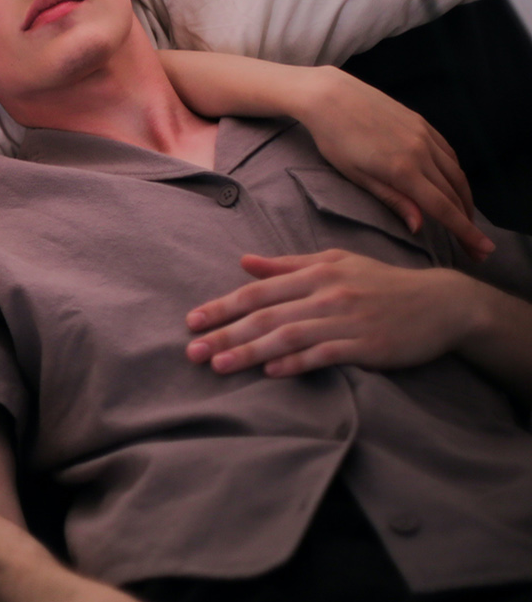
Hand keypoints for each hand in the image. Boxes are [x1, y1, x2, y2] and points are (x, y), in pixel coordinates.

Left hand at [185, 250, 485, 376]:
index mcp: (316, 273)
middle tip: (192, 351)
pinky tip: (271, 372)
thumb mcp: (336, 262)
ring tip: (219, 365)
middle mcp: (327, 294)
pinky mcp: (368, 345)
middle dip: (226, 333)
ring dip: (251, 352)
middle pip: (267, 316)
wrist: (442, 302)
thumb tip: (244, 262)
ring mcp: (347, 320)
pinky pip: (326, 354)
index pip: (258, 291)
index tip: (192, 321)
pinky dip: (297, 362)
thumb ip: (288, 266)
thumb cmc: (381, 282)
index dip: (223, 306)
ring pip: (289, 336)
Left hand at [295, 68, 490, 259]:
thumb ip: (392, 200)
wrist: (330, 96)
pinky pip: (449, 154)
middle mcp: (421, 152)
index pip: (443, 208)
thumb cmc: (334, 140)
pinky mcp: (423, 123)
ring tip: (466, 220)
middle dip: (468, 222)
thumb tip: (420, 227)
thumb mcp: (356, 176)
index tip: (483, 250)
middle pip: (455, 194)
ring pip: (456, 173)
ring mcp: (425, 135)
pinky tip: (454, 186)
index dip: (465, 231)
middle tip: (477, 246)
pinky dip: (457, 174)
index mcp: (403, 170)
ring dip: (466, 199)